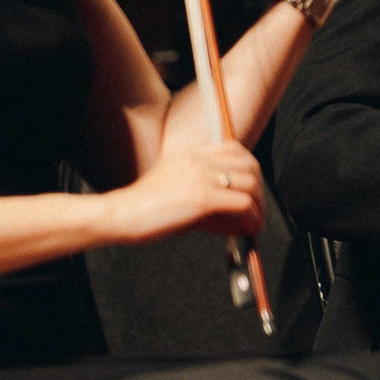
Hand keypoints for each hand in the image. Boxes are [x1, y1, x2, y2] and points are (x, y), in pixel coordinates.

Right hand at [110, 133, 264, 243]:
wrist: (119, 215)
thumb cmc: (143, 208)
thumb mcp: (179, 191)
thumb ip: (207, 196)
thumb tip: (237, 214)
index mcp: (191, 154)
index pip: (235, 149)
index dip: (250, 170)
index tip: (252, 189)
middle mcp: (199, 160)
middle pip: (249, 165)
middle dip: (259, 190)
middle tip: (258, 210)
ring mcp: (202, 176)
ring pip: (250, 184)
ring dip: (258, 207)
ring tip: (254, 224)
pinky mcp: (202, 197)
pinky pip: (242, 204)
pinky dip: (251, 218)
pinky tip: (248, 230)